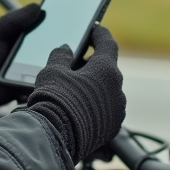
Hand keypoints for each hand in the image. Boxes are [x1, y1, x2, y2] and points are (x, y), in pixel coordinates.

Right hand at [25, 26, 125, 163]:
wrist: (54, 140)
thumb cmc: (54, 101)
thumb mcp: (52, 71)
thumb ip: (61, 55)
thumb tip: (66, 49)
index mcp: (107, 71)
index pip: (108, 44)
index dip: (100, 34)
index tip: (95, 29)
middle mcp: (117, 91)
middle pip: (108, 70)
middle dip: (94, 64)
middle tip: (78, 61)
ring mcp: (117, 111)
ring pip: (107, 91)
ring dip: (95, 87)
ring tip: (75, 87)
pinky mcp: (111, 128)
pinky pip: (105, 110)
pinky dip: (95, 105)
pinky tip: (78, 106)